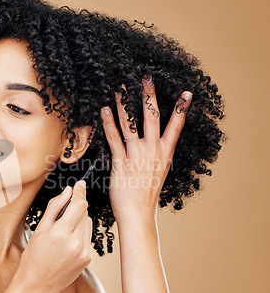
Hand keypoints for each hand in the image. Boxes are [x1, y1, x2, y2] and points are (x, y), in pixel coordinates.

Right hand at [15, 180, 91, 292]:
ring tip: (62, 231)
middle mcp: (76, 243)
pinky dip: (80, 234)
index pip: (79, 205)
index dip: (80, 192)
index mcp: (61, 233)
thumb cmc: (33, 257)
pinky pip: (87, 238)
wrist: (36, 286)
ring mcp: (84, 253)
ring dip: (79, 221)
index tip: (80, 184)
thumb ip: (55, 207)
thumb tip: (67, 191)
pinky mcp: (88, 260)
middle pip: (85, 213)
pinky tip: (66, 243)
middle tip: (62, 213)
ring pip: (88, 224)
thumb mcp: (40, 229)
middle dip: (76, 207)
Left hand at [100, 76, 191, 224]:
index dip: (182, 109)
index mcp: (165, 154)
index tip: (187, 93)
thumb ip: (157, 154)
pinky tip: (105, 110)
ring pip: (131, 124)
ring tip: (120, 88)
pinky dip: (109, 123)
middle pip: (153, 118)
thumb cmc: (146, 193)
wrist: (138, 214)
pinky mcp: (120, 162)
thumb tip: (154, 141)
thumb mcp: (158, 171)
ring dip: (124, 104)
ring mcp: (137, 156)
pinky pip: (114, 138)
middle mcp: (153, 152)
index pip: (176, 126)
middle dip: (149, 96)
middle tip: (146, 78)